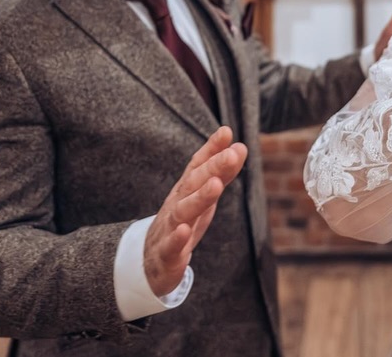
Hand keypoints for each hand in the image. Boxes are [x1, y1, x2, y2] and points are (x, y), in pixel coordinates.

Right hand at [144, 126, 246, 296]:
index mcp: (187, 189)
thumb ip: (221, 173)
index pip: (198, 165)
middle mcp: (177, 203)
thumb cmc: (183, 221)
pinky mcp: (167, 253)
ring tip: (215, 185)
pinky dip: (177, 238)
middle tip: (231, 154)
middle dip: (212, 168)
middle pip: (194, 183)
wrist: (151, 260)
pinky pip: (171, 245)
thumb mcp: (204, 196)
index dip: (212, 149)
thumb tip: (240, 147)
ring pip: (183, 211)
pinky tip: (185, 231)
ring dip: (200, 197)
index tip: (226, 131)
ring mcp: (170, 227)